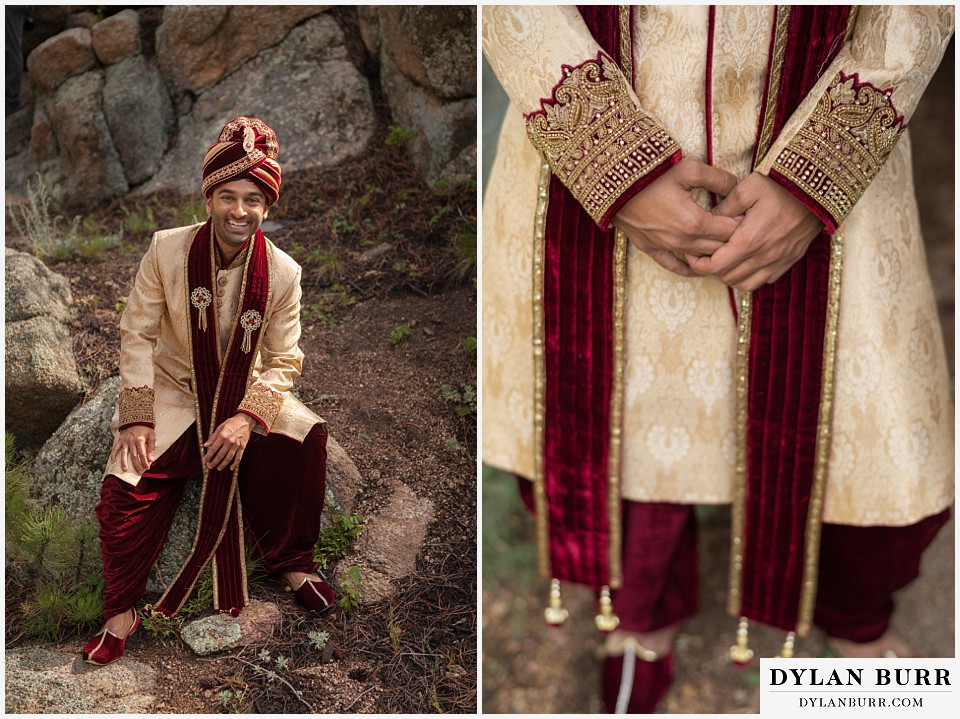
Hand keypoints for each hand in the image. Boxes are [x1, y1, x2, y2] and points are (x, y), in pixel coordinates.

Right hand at [110, 425, 155, 473]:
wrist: (136, 418)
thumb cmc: (145, 428)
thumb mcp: (151, 436)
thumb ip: (151, 448)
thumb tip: (151, 459)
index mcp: (140, 440)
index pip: (142, 454)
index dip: (145, 462)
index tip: (147, 468)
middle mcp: (131, 441)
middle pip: (134, 456)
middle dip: (137, 465)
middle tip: (139, 473)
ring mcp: (125, 441)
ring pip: (124, 453)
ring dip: (124, 462)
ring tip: (125, 470)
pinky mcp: (120, 440)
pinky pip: (115, 448)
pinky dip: (113, 454)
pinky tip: (112, 461)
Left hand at [203, 413, 256, 471]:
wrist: (245, 420)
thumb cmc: (232, 423)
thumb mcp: (220, 427)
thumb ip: (213, 437)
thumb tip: (205, 445)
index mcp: (223, 436)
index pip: (213, 448)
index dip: (208, 455)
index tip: (205, 460)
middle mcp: (229, 441)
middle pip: (220, 455)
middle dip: (214, 462)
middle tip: (210, 466)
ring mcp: (237, 444)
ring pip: (229, 457)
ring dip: (223, 464)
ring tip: (218, 468)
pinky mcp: (243, 446)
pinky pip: (239, 457)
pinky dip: (235, 463)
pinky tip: (231, 468)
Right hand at [612, 157, 740, 276]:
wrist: (614, 183)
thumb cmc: (651, 173)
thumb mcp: (688, 168)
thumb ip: (718, 178)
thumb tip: (738, 185)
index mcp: (694, 222)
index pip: (730, 231)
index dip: (745, 225)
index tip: (752, 218)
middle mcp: (681, 240)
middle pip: (718, 248)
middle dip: (735, 240)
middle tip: (745, 231)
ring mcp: (664, 247)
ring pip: (700, 259)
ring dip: (715, 254)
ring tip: (727, 246)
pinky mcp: (649, 248)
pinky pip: (673, 266)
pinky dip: (689, 269)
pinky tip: (698, 268)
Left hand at [687, 172, 823, 290]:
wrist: (818, 187)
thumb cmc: (781, 184)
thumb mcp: (747, 187)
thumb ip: (724, 207)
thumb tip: (708, 221)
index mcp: (751, 239)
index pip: (716, 266)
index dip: (699, 264)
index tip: (692, 255)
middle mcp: (766, 255)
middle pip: (728, 277)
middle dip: (712, 270)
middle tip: (705, 257)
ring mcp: (780, 260)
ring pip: (746, 284)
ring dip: (730, 276)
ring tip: (724, 261)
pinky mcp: (791, 260)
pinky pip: (765, 280)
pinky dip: (751, 277)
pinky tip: (745, 262)